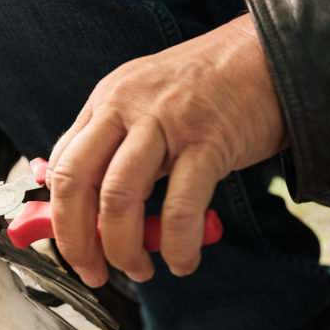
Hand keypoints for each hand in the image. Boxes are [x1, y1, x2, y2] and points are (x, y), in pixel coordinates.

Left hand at [47, 14, 286, 284]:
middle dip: (77, 240)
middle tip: (92, 272)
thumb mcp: (146, 102)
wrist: (271, 57)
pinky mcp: (208, 141)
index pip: (61, 164)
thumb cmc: (210, 87)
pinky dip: (177, 245)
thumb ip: (116, 143)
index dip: (58, 216)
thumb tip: (88, 202)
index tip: (72, 247)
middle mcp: (126, 106)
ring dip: (123, 247)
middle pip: (77, 182)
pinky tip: (182, 261)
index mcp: (106, 100)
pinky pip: (180, 206)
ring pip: (119, 197)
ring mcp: (165, 122)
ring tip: (139, 269)